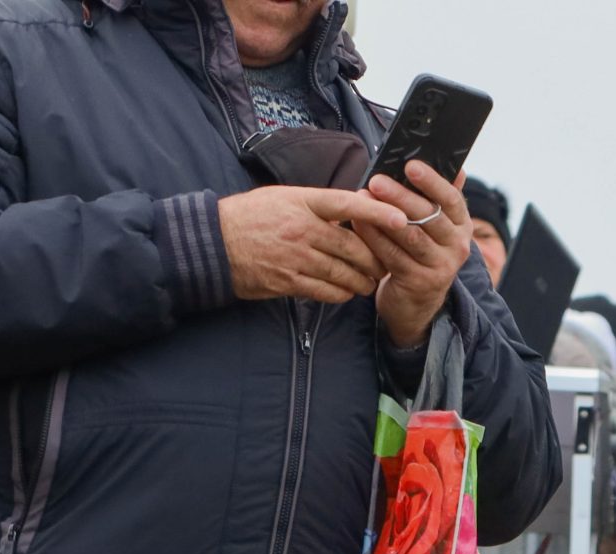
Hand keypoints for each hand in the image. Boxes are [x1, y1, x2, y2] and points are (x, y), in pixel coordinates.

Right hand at [217, 184, 404, 303]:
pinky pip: (325, 292)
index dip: (377, 212)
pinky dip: (341, 294)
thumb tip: (353, 209)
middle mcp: (301, 228)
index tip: (402, 219)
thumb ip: (318, 204)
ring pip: (343, 273)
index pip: (347, 204)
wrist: (213, 242)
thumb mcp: (283, 197)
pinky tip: (347, 292)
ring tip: (370, 282)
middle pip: (352, 246)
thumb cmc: (250, 216)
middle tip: (385, 264)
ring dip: (362, 280)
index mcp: (302, 201)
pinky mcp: (287, 281)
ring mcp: (295, 257)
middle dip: (374, 259)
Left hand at [362, 161, 473, 349]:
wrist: (417, 303)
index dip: (432, 181)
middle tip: (377, 180)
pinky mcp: (419, 283)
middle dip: (401, 196)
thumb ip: (437, 198)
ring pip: (410, 236)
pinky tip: (358, 223)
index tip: (411, 165)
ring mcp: (440, 267)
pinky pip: (393, 255)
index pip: (452, 199)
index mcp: (461, 225)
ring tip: (362, 197)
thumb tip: (452, 166)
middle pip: (429, 216)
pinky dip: (374, 238)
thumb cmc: (420, 253)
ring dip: (384, 215)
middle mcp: (457, 246)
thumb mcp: (434, 226)